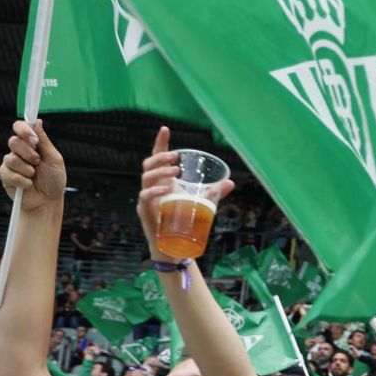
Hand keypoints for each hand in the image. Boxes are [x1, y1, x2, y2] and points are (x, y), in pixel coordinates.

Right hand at [2, 119, 66, 206]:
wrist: (47, 201)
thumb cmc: (53, 180)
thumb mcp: (54, 159)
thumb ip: (44, 141)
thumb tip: (37, 122)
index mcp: (31, 145)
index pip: (20, 127)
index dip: (24, 130)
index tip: (33, 140)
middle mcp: (19, 151)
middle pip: (14, 141)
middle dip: (28, 153)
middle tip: (37, 162)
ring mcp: (10, 163)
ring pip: (11, 158)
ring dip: (27, 169)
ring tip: (34, 176)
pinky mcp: (5, 175)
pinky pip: (9, 173)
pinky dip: (23, 180)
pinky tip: (28, 184)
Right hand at [136, 127, 233, 262]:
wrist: (173, 247)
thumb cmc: (183, 221)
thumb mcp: (202, 204)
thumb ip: (215, 193)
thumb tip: (231, 182)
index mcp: (164, 181)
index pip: (157, 158)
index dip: (160, 143)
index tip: (165, 129)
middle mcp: (153, 187)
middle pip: (148, 165)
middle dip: (160, 157)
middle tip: (175, 157)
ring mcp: (147, 199)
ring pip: (146, 179)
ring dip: (159, 172)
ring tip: (175, 170)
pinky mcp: (145, 212)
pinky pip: (144, 198)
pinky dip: (153, 193)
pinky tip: (164, 190)